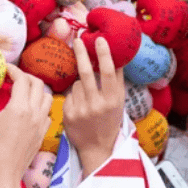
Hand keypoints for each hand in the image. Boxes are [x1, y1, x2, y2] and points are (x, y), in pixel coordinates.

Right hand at [0, 64, 51, 187]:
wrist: (3, 178)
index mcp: (19, 108)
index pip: (23, 79)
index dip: (13, 69)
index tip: (3, 68)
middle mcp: (34, 114)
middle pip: (38, 84)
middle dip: (26, 76)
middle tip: (12, 77)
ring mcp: (41, 125)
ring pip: (47, 98)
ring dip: (37, 90)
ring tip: (22, 91)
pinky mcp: (42, 135)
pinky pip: (48, 113)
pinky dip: (41, 106)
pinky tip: (28, 110)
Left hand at [63, 37, 124, 176]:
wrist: (97, 148)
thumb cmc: (109, 121)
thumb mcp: (119, 103)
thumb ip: (116, 81)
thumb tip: (117, 55)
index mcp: (113, 100)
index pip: (109, 73)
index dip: (104, 55)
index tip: (100, 39)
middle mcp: (97, 105)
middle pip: (87, 73)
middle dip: (82, 54)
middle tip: (78, 39)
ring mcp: (81, 110)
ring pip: (77, 83)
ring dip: (80, 84)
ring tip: (88, 98)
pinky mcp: (68, 114)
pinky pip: (69, 94)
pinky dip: (74, 96)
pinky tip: (79, 107)